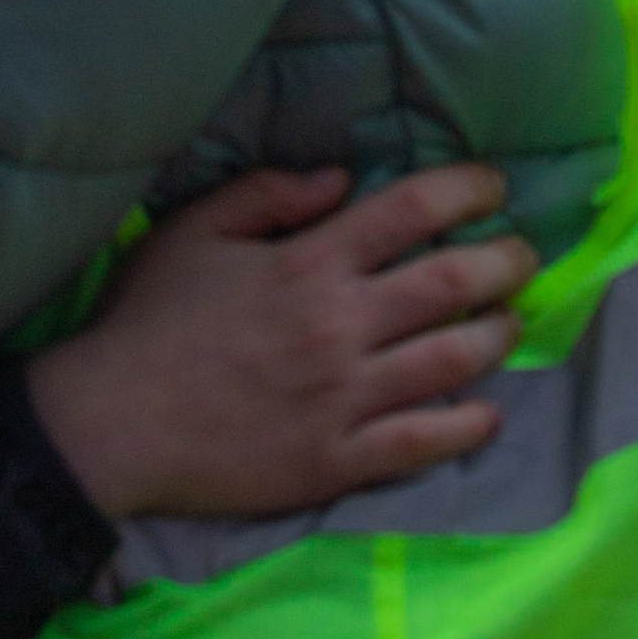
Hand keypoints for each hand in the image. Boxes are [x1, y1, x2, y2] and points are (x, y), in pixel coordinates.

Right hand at [29, 163, 533, 521]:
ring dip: (497, 336)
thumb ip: (265, 196)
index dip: (464, 190)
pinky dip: (469, 424)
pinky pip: (428, 441)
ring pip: (454, 360)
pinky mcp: (341, 458)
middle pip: (451, 283)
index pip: (408, 211)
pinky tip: (484, 411)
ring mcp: (346, 397)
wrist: (115, 422)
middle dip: (504, 262)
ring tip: (508, 323)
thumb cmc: (148, 321)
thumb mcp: (190, 234)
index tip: (492, 186)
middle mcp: (340, 324)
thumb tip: (340, 180)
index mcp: (305, 263)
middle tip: (522, 256)